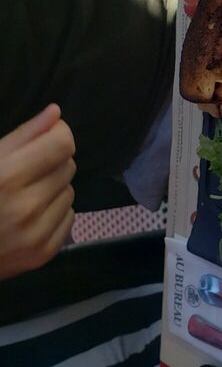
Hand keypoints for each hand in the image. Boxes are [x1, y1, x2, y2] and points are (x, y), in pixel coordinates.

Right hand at [0, 104, 75, 279]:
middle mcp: (25, 208)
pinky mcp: (43, 253)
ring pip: (70, 191)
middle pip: (69, 166)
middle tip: (25, 173)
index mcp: (6, 179)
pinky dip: (54, 213)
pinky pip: (69, 216)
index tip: (48, 137)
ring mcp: (36, 234)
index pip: (63, 145)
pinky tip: (28, 218)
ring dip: (53, 189)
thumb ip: (23, 136)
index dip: (58, 135)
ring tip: (23, 197)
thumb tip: (56, 112)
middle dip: (51, 164)